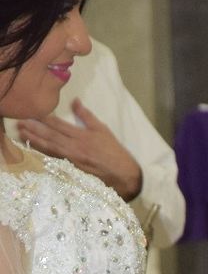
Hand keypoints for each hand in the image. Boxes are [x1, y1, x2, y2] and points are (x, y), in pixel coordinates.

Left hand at [17, 98, 141, 200]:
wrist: (121, 173)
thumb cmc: (113, 151)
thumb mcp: (102, 130)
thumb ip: (86, 116)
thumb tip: (75, 101)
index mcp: (82, 135)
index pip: (59, 125)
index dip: (45, 119)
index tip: (33, 112)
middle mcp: (75, 147)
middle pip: (51, 136)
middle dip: (34, 129)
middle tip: (20, 122)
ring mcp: (71, 159)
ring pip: (49, 147)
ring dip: (34, 140)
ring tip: (22, 133)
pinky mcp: (71, 168)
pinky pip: (53, 159)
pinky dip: (42, 153)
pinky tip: (34, 149)